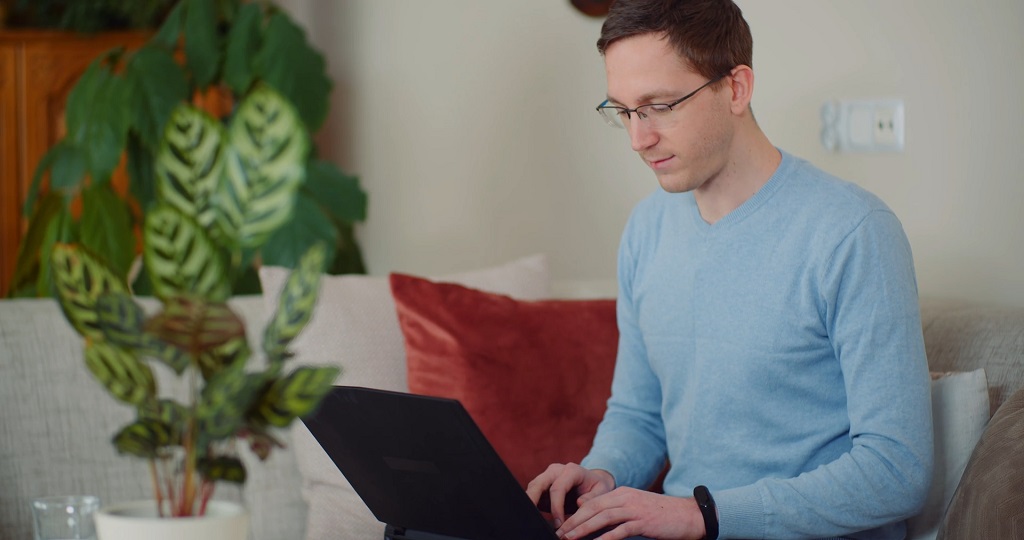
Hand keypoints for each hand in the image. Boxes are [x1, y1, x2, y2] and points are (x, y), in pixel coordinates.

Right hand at [526, 463, 615, 527]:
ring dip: (530, 503)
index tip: (559, 524)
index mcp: (571, 470)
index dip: (556, 507)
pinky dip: (532, 505)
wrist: (593, 482)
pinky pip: (533, 494)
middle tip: (532, 518)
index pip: (558, 488)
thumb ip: (592, 498)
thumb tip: (579, 503)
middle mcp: (556, 470)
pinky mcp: (542, 486)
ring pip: (532, 488)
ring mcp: (547, 477)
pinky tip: (534, 517)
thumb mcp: (601, 491)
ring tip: (533, 520)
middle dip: (532, 500)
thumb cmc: (597, 488)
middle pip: (538, 484)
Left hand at [555, 487, 705, 539]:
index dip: (575, 514)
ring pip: (603, 517)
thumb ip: (615, 510)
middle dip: (574, 521)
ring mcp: (635, 508)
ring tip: (570, 538)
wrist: (688, 515)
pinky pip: (621, 529)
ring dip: (584, 528)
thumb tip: (592, 517)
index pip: (592, 502)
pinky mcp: (644, 521)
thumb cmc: (661, 515)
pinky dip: (606, 537)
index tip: (562, 526)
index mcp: (622, 493)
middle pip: (593, 508)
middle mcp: (625, 497)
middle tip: (559, 533)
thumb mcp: (635, 508)